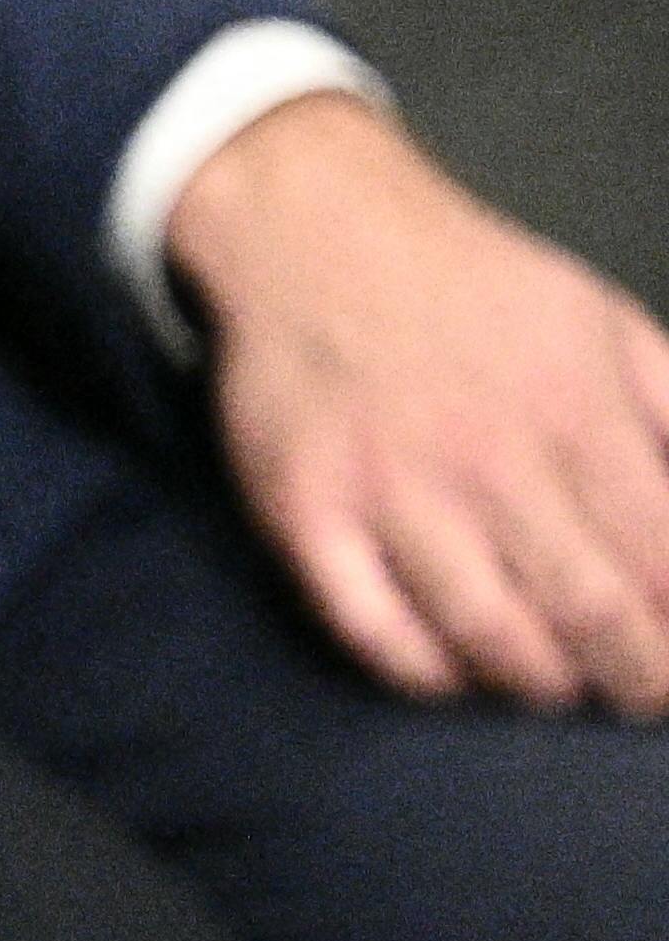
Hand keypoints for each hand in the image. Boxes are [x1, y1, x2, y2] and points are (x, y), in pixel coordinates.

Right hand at [170, 87, 668, 713]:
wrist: (319, 239)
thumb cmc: (477, 293)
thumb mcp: (608, 326)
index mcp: (577, 408)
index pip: (662, 552)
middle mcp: (489, 455)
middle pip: (588, 604)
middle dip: (634, 676)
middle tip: (643, 701)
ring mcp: (392, 489)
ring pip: (485, 629)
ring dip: (537, 681)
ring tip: (557, 691)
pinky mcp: (307, 514)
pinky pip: (370, 627)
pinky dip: (423, 671)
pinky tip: (453, 674)